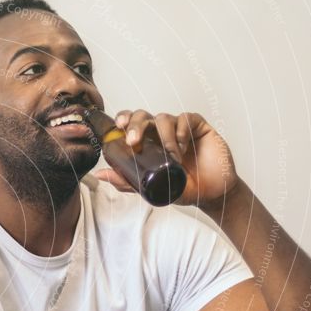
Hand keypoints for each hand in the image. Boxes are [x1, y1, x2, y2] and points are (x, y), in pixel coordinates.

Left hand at [94, 109, 240, 208]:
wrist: (210, 194)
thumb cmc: (181, 188)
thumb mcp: (149, 189)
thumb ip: (126, 181)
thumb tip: (99, 174)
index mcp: (146, 142)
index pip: (130, 124)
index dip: (123, 119)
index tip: (118, 126)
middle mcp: (160, 132)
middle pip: (143, 116)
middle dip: (135, 124)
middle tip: (133, 141)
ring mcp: (179, 128)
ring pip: (163, 118)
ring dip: (163, 136)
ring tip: (171, 156)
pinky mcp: (198, 126)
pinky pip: (186, 119)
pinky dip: (181, 131)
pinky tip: (183, 147)